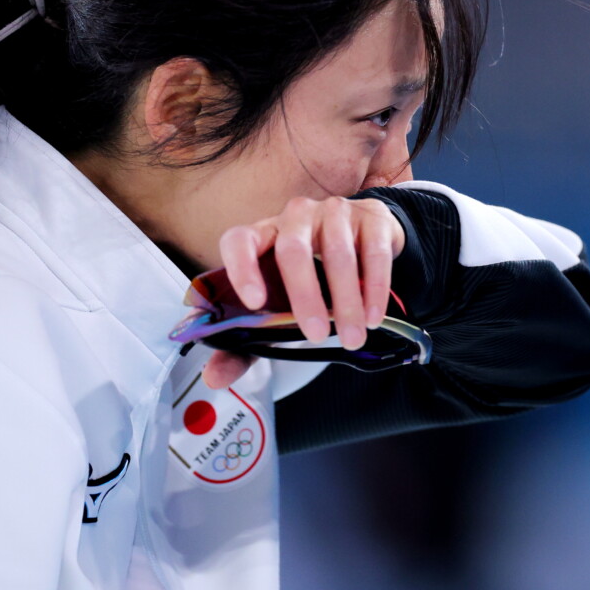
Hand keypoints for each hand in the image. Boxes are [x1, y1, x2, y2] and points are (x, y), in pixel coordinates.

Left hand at [202, 196, 405, 388]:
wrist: (366, 239)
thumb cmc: (312, 276)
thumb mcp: (280, 306)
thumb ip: (245, 344)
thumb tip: (215, 377)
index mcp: (263, 235)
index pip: (239, 241)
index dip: (241, 268)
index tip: (254, 302)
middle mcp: (295, 217)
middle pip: (293, 250)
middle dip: (305, 297)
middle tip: (316, 337)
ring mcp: (334, 212)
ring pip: (337, 254)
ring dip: (346, 301)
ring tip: (352, 336)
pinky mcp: (371, 216)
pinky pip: (373, 252)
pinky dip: (374, 288)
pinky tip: (373, 315)